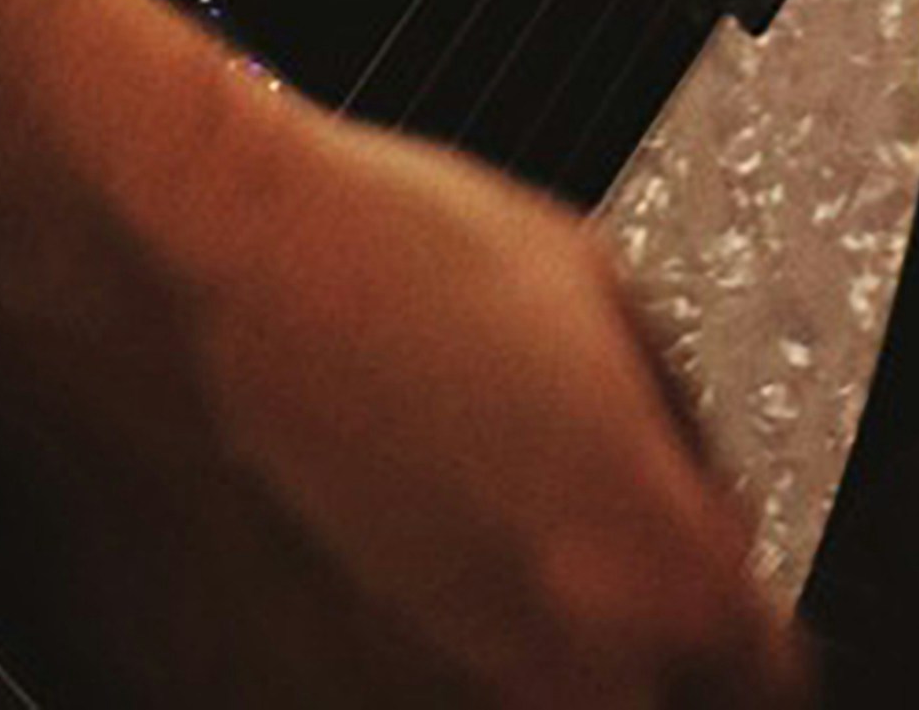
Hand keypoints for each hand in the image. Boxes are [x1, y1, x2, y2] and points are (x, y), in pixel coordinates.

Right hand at [46, 86, 814, 709]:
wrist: (157, 266)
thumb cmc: (350, 254)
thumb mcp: (593, 288)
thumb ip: (675, 437)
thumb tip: (696, 502)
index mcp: (657, 589)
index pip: (762, 684)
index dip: (724, 636)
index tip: (694, 613)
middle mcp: (545, 699)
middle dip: (601, 656)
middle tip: (535, 568)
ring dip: (473, 665)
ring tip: (408, 556)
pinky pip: (354, 703)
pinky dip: (354, 662)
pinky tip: (327, 570)